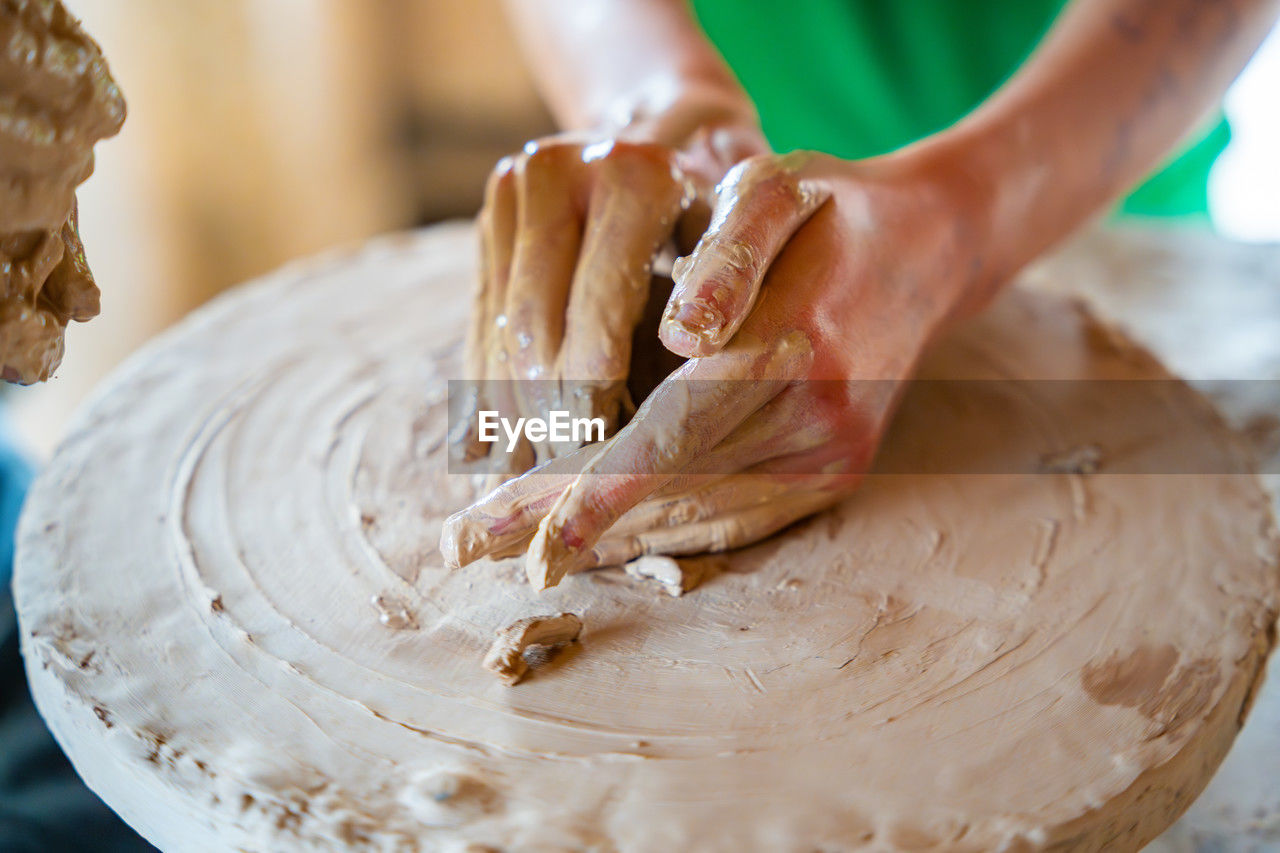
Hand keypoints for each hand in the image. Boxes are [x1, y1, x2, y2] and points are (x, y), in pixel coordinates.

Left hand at [443, 148, 988, 587]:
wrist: (926, 250)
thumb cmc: (828, 212)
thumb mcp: (773, 193)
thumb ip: (730, 255)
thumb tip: (685, 334)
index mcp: (797, 344)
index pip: (668, 436)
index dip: (588, 492)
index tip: (513, 536)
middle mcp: (820, 417)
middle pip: (672, 489)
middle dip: (568, 521)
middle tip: (472, 544)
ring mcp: (834, 456)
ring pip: (701, 516)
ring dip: (610, 539)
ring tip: (520, 549)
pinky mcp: (837, 475)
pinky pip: (742, 521)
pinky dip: (668, 534)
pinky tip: (606, 540)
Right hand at [453, 122, 766, 472]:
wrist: (674, 133)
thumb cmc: (731, 214)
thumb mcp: (745, 253)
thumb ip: (715, 319)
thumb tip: (674, 424)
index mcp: (635, 175)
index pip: (599, 314)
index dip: (596, 399)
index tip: (600, 467)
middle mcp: (560, 169)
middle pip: (535, 328)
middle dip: (546, 418)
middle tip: (557, 489)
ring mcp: (512, 189)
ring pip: (499, 330)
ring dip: (508, 414)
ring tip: (523, 485)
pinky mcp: (488, 217)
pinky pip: (478, 320)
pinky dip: (487, 386)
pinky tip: (495, 447)